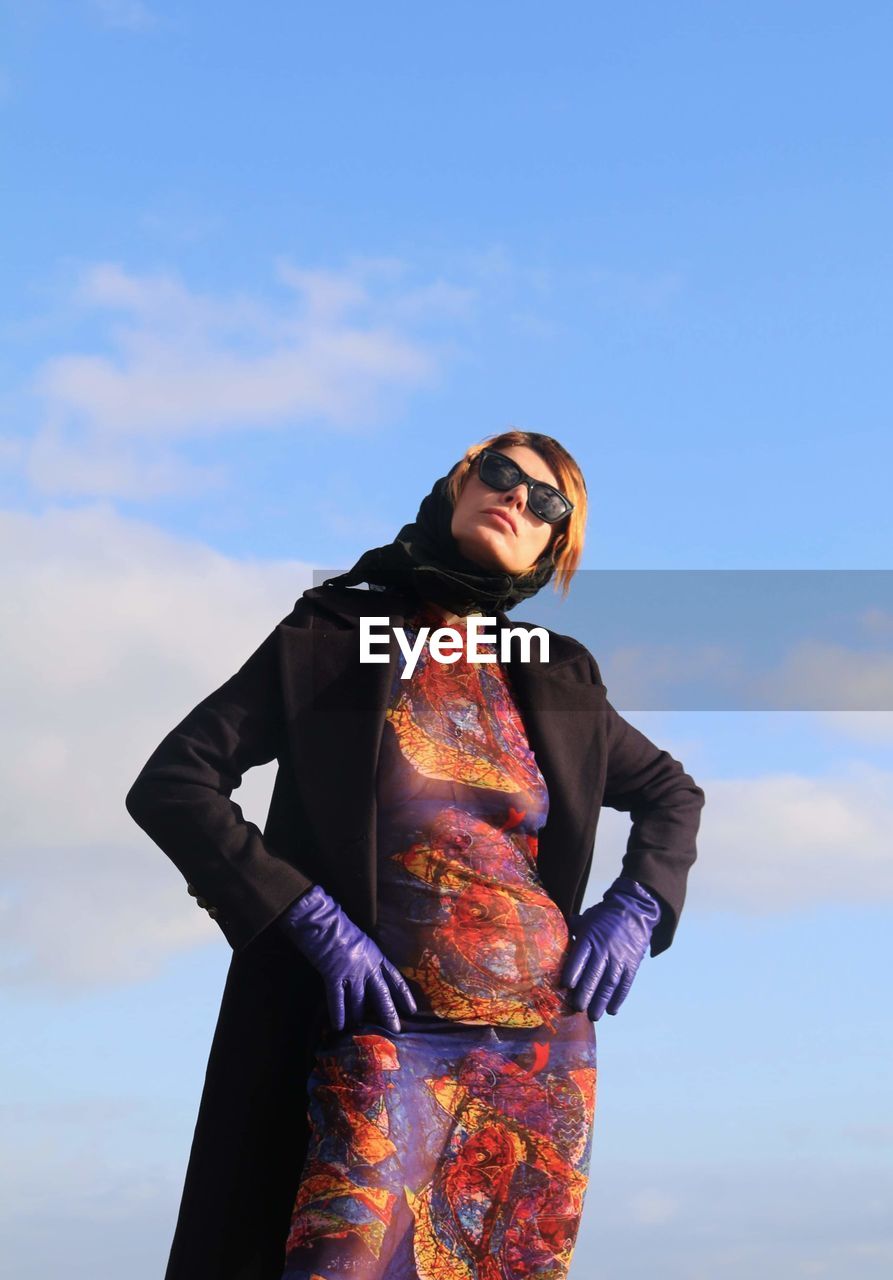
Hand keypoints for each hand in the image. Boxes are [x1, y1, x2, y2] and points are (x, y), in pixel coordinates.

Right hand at [277, 884, 416, 1033]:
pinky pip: (338, 1000)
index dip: (404, 995)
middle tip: (395, 1030)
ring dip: (359, 1018)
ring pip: (359, 1001)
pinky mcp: (334, 976)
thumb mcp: (360, 940)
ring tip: (360, 1032)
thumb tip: (366, 972)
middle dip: (388, 1013)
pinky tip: (339, 1027)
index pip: (395, 978)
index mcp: (376, 955)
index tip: (413, 1009)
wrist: (323, 920)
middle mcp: (367, 966)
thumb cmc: (339, 925)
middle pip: (382, 995)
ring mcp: (351, 972)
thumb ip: (365, 957)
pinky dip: (338, 1014)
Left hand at [560, 875, 661, 1020]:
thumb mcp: (585, 919)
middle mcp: (605, 950)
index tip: (566, 987)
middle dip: (585, 993)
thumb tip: (552, 937)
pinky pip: (625, 984)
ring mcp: (620, 958)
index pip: (580, 958)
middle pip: (594, 974)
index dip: (573, 973)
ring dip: (601, 1001)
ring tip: (593, 1016)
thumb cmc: (604, 917)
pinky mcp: (632, 964)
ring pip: (610, 983)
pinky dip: (619, 998)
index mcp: (590, 938)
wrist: (634, 911)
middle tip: (577, 1008)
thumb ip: (571, 932)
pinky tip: (612, 1010)